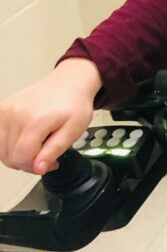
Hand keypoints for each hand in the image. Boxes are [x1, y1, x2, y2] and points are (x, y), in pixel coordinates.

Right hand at [0, 59, 101, 174]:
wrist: (68, 82)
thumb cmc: (74, 104)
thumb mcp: (73, 131)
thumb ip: (54, 150)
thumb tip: (38, 168)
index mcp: (35, 120)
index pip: (22, 157)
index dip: (35, 167)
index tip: (51, 163)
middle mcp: (15, 114)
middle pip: (9, 156)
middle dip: (28, 162)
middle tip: (46, 156)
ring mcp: (5, 110)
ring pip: (1, 150)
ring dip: (18, 155)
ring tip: (38, 146)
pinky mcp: (2, 109)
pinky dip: (10, 145)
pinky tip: (26, 140)